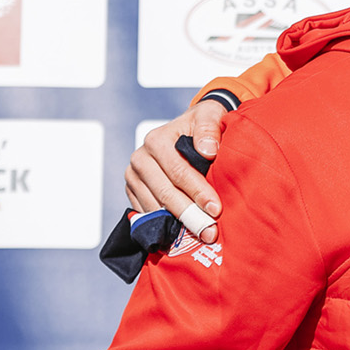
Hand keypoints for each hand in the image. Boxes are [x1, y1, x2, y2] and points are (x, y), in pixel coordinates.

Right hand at [124, 101, 227, 239]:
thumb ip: (209, 128)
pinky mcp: (133, 190)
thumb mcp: (210, 115)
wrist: (190, 128)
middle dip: (189, 214)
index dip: (198, 191)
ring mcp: (133, 176)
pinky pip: (146, 212)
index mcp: (157, 140)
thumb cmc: (204, 122)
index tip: (216, 209)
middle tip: (209, 231)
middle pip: (164, 192)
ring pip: (154, 206)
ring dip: (177, 223)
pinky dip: (164, 224)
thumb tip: (208, 150)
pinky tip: (182, 234)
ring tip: (200, 234)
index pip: (178, 171)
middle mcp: (140, 158)